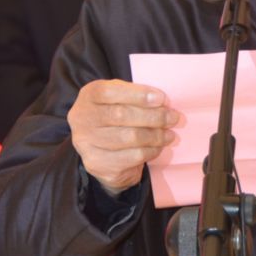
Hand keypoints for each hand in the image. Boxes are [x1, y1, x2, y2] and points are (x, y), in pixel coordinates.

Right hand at [68, 79, 178, 195]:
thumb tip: (162, 102)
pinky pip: (131, 156)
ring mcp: (86, 143)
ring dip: (156, 136)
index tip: (161, 99)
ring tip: (170, 134)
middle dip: (153, 116)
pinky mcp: (97, 163)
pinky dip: (150, 151)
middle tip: (173, 118)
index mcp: (88, 96)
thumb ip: (135, 96)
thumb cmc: (115, 117)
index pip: (109, 92)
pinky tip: (158, 147)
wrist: (102, 152)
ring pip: (129, 138)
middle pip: (121, 115)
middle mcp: (82, 118)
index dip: (137, 95)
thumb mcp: (119, 98)